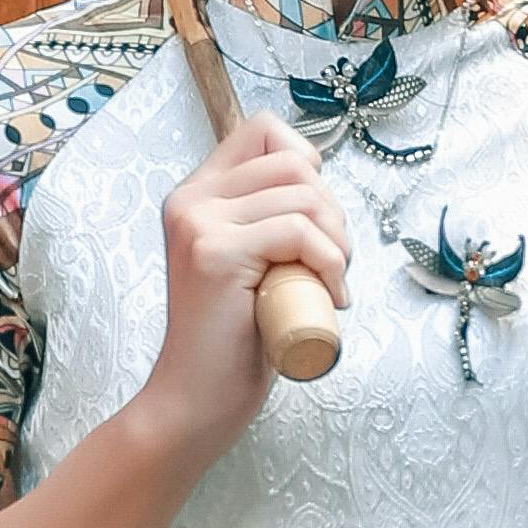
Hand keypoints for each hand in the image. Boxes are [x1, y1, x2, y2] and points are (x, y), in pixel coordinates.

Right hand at [133, 114, 348, 470]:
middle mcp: (190, 199)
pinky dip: (330, 262)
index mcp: (197, 194)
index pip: (264, 130)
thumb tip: (315, 180)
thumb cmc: (235, 338)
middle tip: (332, 263)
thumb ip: (265, 218)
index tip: (314, 219)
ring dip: (337, 240)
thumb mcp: (252, 261)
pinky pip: (298, 232)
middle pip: (293, 161)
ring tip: (330, 282)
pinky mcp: (214, 253)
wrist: (197, 398)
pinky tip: (331, 295)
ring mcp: (199, 224)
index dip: (306, 163)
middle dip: (333, 210)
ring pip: (303, 195)